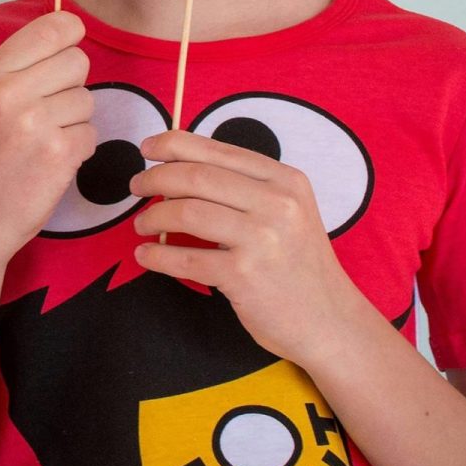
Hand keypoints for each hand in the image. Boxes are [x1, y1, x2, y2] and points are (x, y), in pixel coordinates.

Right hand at [0, 11, 95, 273]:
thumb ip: (18, 65)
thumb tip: (69, 30)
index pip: (51, 27)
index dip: (70, 34)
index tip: (69, 47)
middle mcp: (9, 93)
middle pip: (78, 60)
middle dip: (73, 84)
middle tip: (49, 110)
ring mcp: (35, 123)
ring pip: (87, 99)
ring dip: (75, 121)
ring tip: (43, 141)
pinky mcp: (59, 154)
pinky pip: (91, 133)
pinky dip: (78, 149)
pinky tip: (51, 162)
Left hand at [129, 130, 371, 368]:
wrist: (329, 321)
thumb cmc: (299, 265)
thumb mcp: (288, 212)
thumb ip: (246, 187)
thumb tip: (181, 168)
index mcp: (285, 179)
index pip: (217, 150)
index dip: (173, 145)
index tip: (146, 150)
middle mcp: (277, 203)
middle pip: (196, 177)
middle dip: (155, 179)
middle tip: (136, 188)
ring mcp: (262, 239)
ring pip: (186, 213)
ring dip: (153, 217)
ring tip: (142, 225)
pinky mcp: (244, 276)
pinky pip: (185, 258)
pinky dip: (157, 256)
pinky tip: (146, 256)